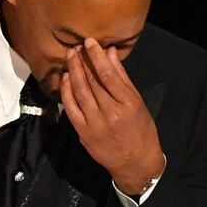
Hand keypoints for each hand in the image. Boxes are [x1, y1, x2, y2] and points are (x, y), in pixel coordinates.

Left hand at [60, 37, 164, 194]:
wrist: (135, 163)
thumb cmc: (141, 131)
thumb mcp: (138, 102)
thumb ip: (122, 77)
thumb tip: (111, 53)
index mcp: (128, 104)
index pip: (108, 75)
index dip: (96, 57)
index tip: (90, 42)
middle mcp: (111, 114)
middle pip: (92, 82)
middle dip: (82, 61)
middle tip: (75, 47)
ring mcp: (95, 124)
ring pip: (80, 92)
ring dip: (73, 72)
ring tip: (70, 57)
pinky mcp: (84, 133)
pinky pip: (71, 108)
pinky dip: (67, 92)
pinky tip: (66, 78)